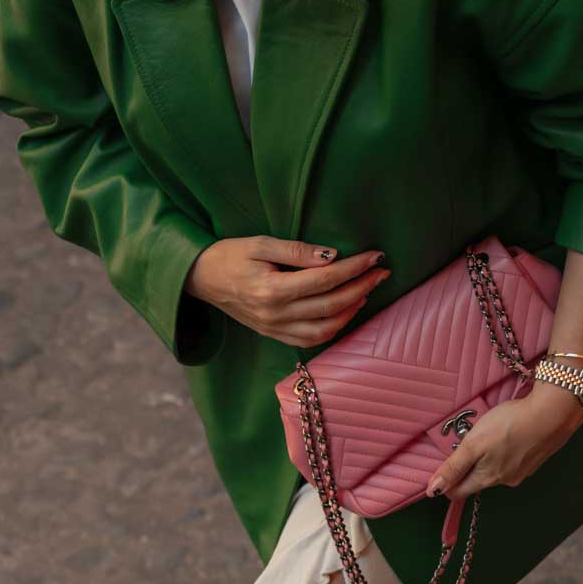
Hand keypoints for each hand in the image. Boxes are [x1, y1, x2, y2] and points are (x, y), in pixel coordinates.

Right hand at [184, 234, 389, 346]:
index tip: (374, 256)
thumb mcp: (260, 244)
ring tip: (367, 290)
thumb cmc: (229, 256)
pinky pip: (312, 339)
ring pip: (326, 328)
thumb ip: (297, 251)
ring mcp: (275, 329)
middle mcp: (276, 314)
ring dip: (352, 310)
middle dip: (362, 287)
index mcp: (272, 289)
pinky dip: (334, 327)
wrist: (201, 279)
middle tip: (381, 272)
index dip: (354, 268)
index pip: (325, 279)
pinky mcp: (274, 335)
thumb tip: (333, 256)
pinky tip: (346, 311)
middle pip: (331, 305)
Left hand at [426, 385, 582, 499]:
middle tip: (468, 441)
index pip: (458, 492)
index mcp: (487, 479)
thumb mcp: (474, 444)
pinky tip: (509, 434)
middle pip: (476, 480)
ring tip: (491, 433)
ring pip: (494, 469)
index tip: (444, 463)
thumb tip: (432, 491)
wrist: (553, 413)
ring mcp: (522, 472)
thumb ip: (453, 467)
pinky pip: (511, 460)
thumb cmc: (511, 425)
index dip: (446, 481)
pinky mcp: (534, 459)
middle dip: (467, 465)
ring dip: (487, 456)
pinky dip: (505, 450)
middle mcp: (505, 481)